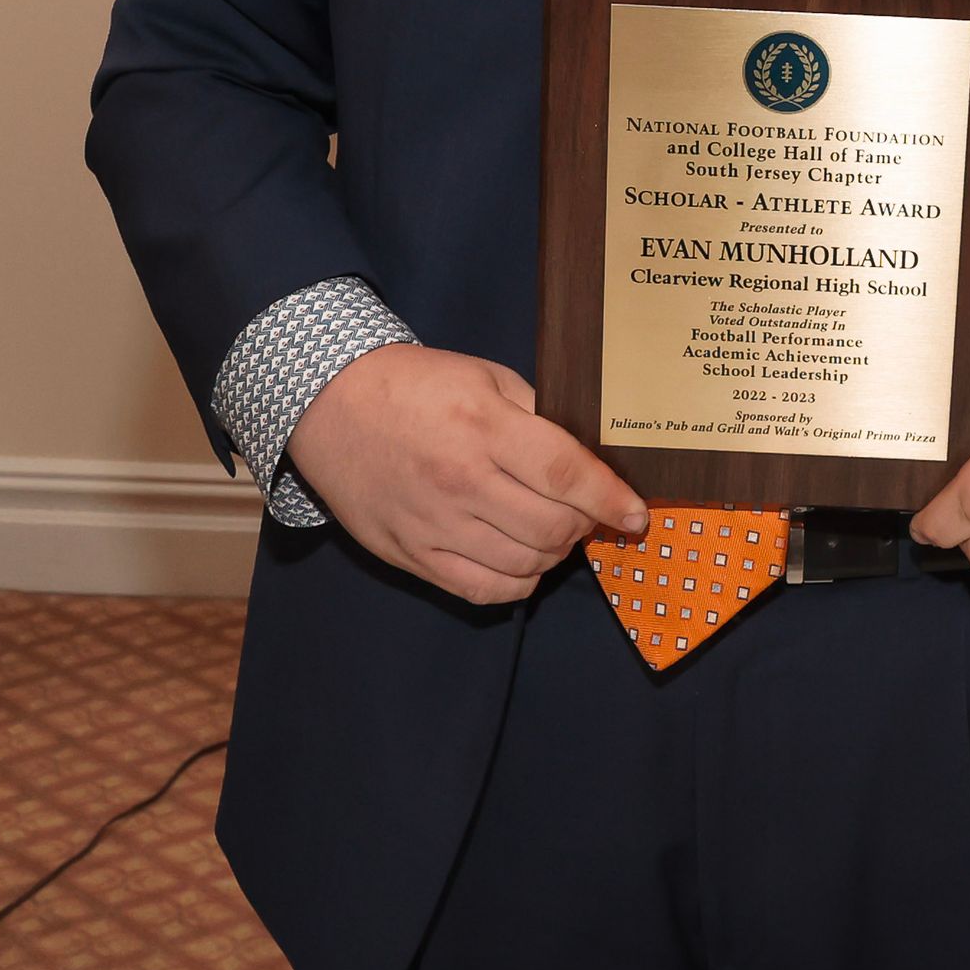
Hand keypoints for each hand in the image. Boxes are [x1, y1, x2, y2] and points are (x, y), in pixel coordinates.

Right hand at [284, 345, 647, 606]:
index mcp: (483, 427)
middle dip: (584, 525)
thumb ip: (537, 415)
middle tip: (584, 511)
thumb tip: (588, 455)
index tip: (637, 513)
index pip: (565, 473)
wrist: (331, 404)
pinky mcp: (412, 556)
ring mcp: (435, 525)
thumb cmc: (416, 385)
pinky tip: (521, 559)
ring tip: (552, 530)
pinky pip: (483, 591)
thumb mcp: (485, 378)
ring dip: (554, 554)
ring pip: (525, 565)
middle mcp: (461, 482)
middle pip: (551, 528)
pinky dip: (518, 582)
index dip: (610, 498)